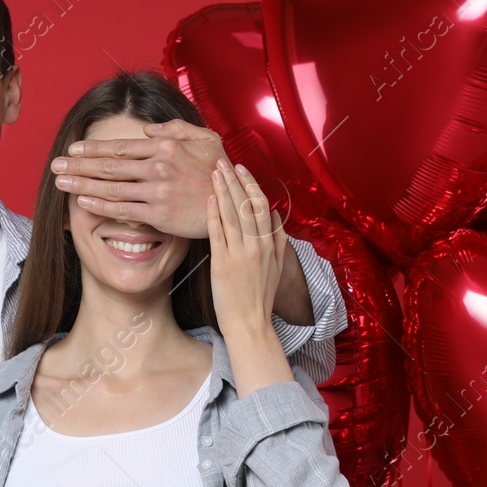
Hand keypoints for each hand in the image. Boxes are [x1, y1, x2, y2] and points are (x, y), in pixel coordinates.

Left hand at [51, 118, 225, 237]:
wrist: (236, 206)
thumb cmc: (220, 172)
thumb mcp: (205, 139)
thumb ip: (175, 129)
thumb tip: (147, 128)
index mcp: (165, 146)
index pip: (121, 146)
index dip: (94, 148)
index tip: (74, 149)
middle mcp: (157, 166)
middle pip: (109, 164)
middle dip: (78, 164)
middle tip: (55, 165)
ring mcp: (156, 190)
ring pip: (111, 186)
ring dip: (82, 183)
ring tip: (60, 182)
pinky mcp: (158, 214)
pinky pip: (122, 209)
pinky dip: (100, 204)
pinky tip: (82, 200)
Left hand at [207, 160, 284, 330]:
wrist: (250, 324)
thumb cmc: (261, 297)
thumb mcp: (278, 266)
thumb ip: (278, 239)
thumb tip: (275, 214)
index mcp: (270, 243)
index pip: (262, 205)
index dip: (250, 184)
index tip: (241, 169)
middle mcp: (257, 245)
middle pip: (246, 204)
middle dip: (234, 180)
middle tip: (223, 162)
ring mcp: (240, 254)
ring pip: (232, 214)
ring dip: (222, 191)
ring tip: (214, 172)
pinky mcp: (223, 264)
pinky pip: (218, 233)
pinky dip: (213, 214)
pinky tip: (208, 199)